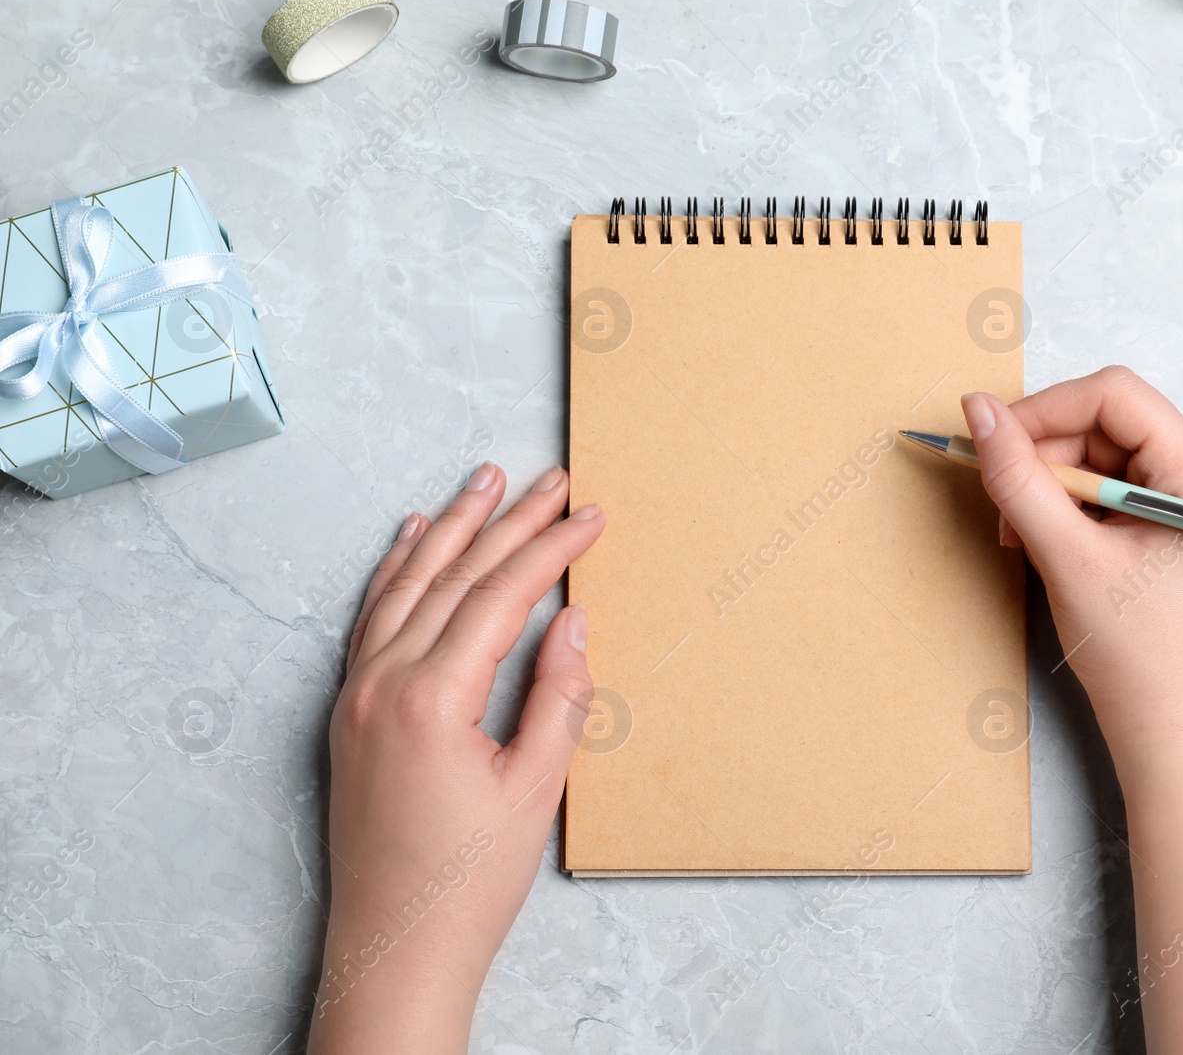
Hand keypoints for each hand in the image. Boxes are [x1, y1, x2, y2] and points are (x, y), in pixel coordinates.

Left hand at [308, 462, 604, 1054]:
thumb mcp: (535, 788)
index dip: (550, 549)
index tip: (590, 514)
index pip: (501, 596)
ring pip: (405, 586)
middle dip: (507, 522)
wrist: (395, 947)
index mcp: (431, 697)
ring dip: (449, 529)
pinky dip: (396, 572)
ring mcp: (355, 694)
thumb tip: (572, 622)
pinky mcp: (347, 712)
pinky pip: (371, 619)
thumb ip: (557, 696)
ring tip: (484, 481)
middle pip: (453, 577)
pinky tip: (413, 540)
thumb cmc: (466, 881)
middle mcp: (381, 682)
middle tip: (549, 479)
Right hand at [961, 367, 1182, 766]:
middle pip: (1104, 423)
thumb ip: (1018, 477)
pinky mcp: (1171, 522)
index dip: (1044, 411)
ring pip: (1098, 456)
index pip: (1113, 395)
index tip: (992, 441)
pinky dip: (1067, 509)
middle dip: (1044, 459)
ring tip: (1023, 537)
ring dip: (1049, 487)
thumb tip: (977, 410)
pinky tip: (1047, 544)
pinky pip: (1107, 488)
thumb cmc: (1139, 656)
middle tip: (1005, 507)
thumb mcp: (1066, 556)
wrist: (1171, 729)